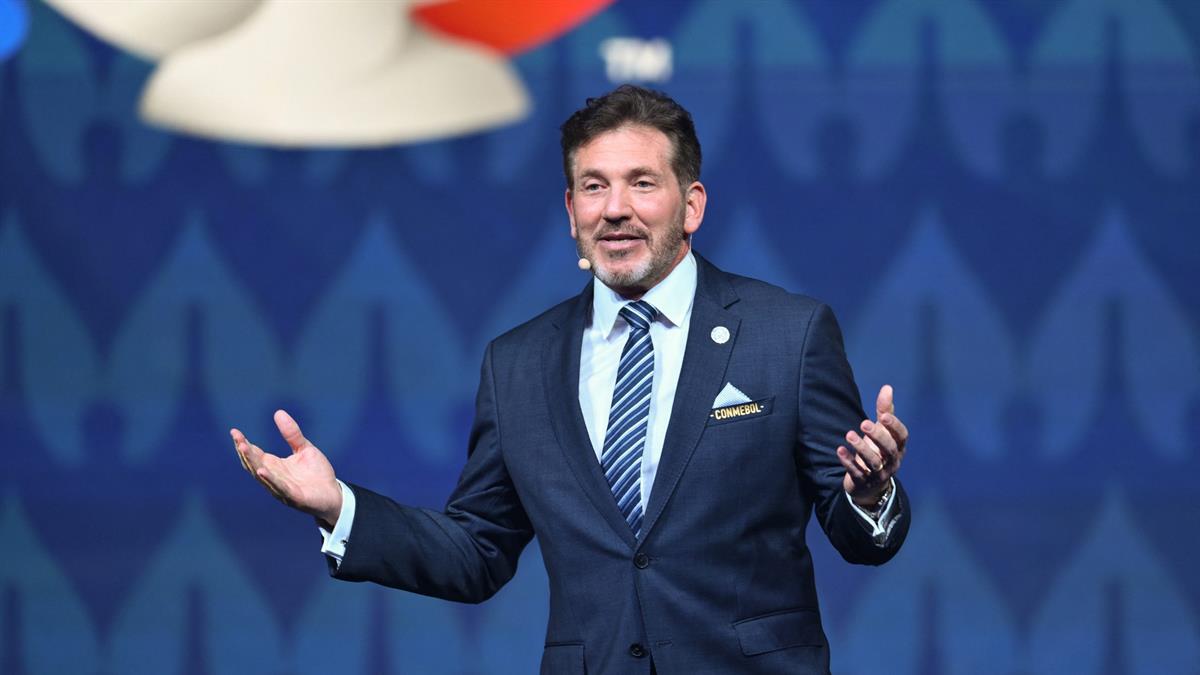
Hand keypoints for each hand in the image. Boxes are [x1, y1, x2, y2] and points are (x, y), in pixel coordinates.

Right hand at [231, 410, 342, 527]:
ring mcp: (282, 488)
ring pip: (262, 476)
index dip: (244, 444)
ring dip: (252, 463)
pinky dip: (270, 480)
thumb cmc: (317, 473)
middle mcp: (274, 478)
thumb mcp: (304, 449)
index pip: (255, 454)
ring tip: (243, 449)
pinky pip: (279, 487)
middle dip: (245, 452)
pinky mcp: (294, 497)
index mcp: (275, 466)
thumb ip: (292, 434)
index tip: (234, 432)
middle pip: (254, 464)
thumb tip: (278, 412)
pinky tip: (261, 471)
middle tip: (237, 439)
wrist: (333, 494)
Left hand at [836, 385, 908, 507]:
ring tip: (849, 435)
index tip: (882, 415)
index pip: (901, 436)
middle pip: (888, 450)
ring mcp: (879, 473)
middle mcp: (892, 461)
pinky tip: (839, 450)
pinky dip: (848, 462)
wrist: (870, 484)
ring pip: (873, 462)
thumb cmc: (878, 451)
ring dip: (861, 448)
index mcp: (899, 447)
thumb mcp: (882, 431)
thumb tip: (887, 387)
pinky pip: (857, 472)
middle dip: (877, 436)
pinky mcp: (864, 481)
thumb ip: (885, 411)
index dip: (894, 426)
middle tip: (863, 423)